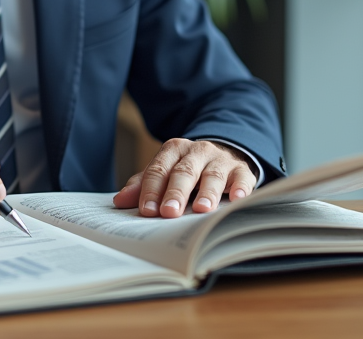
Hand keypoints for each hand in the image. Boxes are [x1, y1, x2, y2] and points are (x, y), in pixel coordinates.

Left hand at [112, 139, 255, 217]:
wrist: (222, 153)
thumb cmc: (188, 169)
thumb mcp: (165, 171)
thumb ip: (143, 184)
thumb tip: (119, 201)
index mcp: (173, 150)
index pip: (159, 169)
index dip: (152, 190)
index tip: (147, 210)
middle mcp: (197, 152)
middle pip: (184, 172)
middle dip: (176, 192)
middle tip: (169, 212)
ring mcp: (220, 160)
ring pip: (213, 175)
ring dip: (207, 192)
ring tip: (201, 210)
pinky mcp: (241, 170)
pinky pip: (242, 178)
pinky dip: (241, 188)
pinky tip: (237, 199)